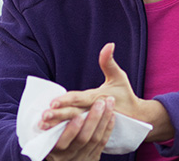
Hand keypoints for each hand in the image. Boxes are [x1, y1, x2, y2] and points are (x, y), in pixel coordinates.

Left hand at [42, 43, 174, 141]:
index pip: (80, 99)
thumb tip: (109, 44)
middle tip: (44, 115)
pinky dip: (61, 133)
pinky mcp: (89, 130)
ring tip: (42, 125)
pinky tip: (49, 134)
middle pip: (73, 114)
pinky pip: (74, 132)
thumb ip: (109, 62)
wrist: (136, 118)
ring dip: (57, 125)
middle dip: (58, 115)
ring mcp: (91, 122)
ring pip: (72, 124)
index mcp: (98, 98)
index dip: (67, 100)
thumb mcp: (119, 77)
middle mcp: (93, 111)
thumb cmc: (125, 95)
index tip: (54, 102)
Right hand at [45, 97, 115, 160]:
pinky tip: (112, 115)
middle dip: (93, 119)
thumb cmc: (51, 138)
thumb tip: (51, 105)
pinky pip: (102, 143)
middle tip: (99, 102)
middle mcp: (67, 156)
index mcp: (54, 150)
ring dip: (103, 119)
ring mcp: (81, 158)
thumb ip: (51, 122)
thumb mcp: (46, 134)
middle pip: (83, 139)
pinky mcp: (92, 158)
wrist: (66, 158)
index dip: (71, 130)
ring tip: (109, 102)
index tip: (78, 116)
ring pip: (95, 139)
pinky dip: (108, 128)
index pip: (61, 142)